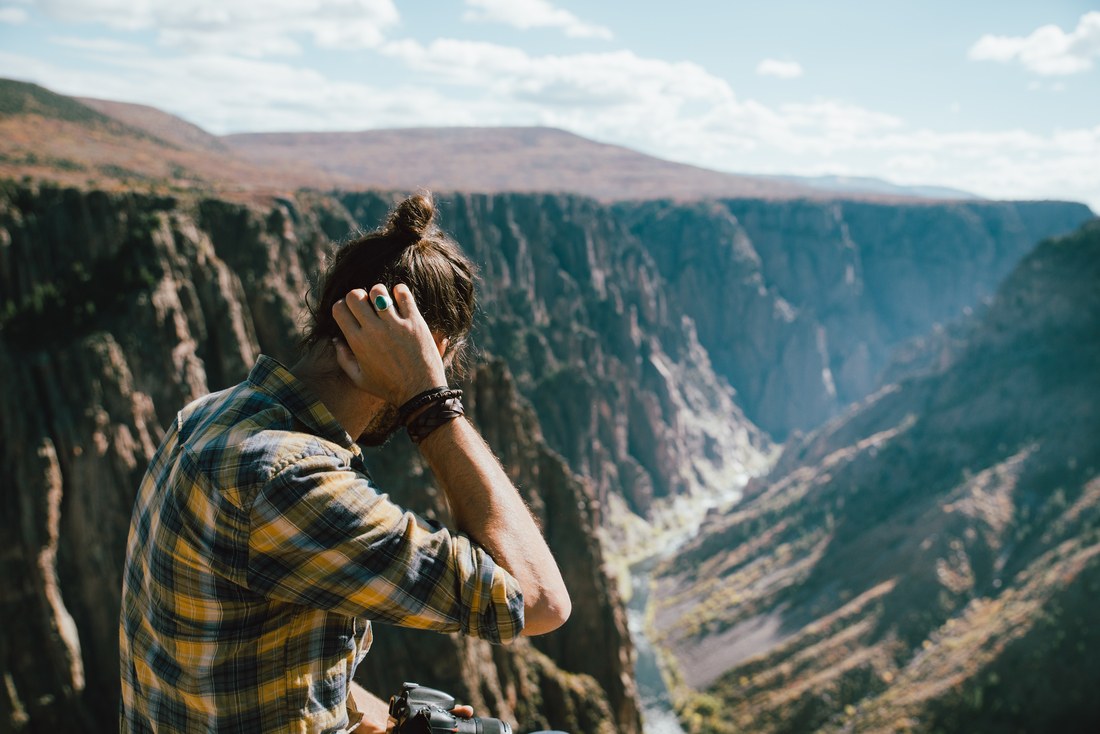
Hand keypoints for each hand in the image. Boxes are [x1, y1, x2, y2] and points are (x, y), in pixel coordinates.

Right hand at [331, 284, 447, 403]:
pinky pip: (403, 294)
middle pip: (355, 295)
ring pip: (378, 290)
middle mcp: (374, 330)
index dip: (342, 305)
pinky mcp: (415, 322)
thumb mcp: (359, 379)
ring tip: (384, 301)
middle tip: (366, 303)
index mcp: (357, 342)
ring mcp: (395, 325)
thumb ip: (343, 358)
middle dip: (357, 295)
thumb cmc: (388, 387)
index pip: (339, 308)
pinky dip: (399, 290)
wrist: (420, 392)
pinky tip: (399, 297)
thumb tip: (336, 339)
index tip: (351, 310)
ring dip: (378, 291)